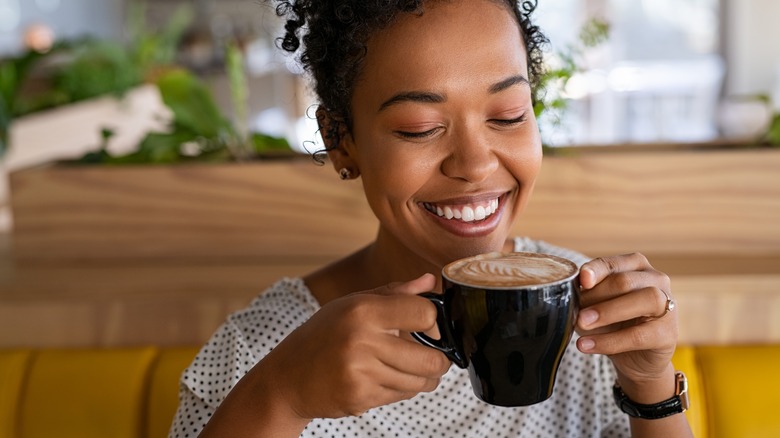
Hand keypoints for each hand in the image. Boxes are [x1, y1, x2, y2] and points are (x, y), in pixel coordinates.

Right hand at [259, 273, 451, 419]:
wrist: (287, 376)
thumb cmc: (323, 335)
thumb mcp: (353, 304)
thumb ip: (394, 293)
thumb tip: (429, 280)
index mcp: (363, 310)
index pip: (424, 313)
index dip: (434, 322)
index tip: (429, 328)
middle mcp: (362, 341)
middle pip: (431, 358)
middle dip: (439, 360)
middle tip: (434, 356)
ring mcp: (360, 373)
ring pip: (420, 382)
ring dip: (424, 378)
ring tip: (413, 369)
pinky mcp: (360, 398)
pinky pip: (401, 396)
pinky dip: (403, 389)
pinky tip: (388, 378)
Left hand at [575, 253, 677, 385]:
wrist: (635, 359)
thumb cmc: (614, 323)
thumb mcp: (596, 306)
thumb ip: (587, 297)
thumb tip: (571, 297)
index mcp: (635, 266)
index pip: (612, 264)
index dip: (596, 270)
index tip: (582, 280)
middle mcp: (656, 280)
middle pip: (625, 281)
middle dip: (597, 296)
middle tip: (576, 313)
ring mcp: (667, 305)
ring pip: (643, 300)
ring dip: (607, 312)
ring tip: (582, 325)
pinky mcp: (668, 333)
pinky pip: (639, 335)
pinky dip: (610, 341)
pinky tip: (588, 345)